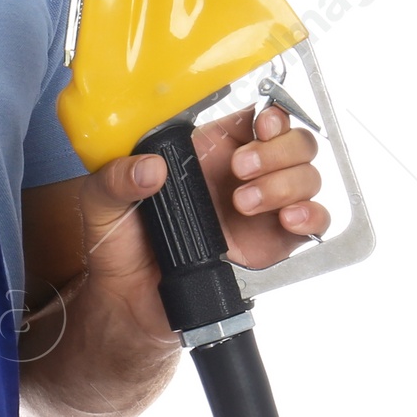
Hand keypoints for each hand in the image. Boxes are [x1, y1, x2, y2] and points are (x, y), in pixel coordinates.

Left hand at [77, 103, 326, 339]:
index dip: (271, 114)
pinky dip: (311, 215)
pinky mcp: (274, 244)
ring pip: (308, 177)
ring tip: (244, 202)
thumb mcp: (101, 202)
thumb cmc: (120, 244)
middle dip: (278, 149)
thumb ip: (116, 178)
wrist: (130, 301)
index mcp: (205, 152)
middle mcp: (242, 175)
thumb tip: (150, 168)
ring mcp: (263, 209)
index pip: (257, 117)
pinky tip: (287, 219)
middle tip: (241, 168)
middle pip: (294, 143)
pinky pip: (315, 222)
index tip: (261, 124)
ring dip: (286, 182)